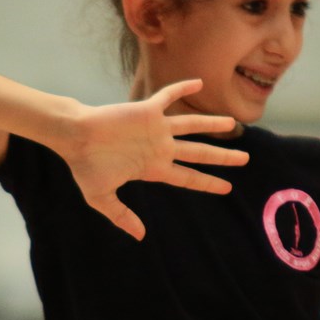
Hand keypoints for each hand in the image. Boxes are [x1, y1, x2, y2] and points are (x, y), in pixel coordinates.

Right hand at [58, 78, 249, 240]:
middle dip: (222, 157)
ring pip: (192, 125)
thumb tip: (141, 236)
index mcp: (153, 168)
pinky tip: (199, 83)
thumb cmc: (86, 166)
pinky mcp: (147, 111)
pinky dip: (183, 89)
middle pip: (199, 153)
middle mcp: (160, 148)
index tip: (227, 188)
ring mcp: (156, 129)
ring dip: (212, 124)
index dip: (207, 182)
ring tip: (233, 122)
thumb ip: (121, 216)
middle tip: (245, 159)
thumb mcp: (101, 198)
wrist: (75, 137)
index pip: (187, 177)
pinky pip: (168, 97)